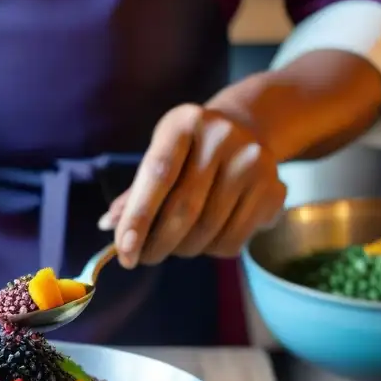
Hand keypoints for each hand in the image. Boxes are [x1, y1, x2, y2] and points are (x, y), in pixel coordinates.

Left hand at [99, 103, 285, 268]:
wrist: (249, 130)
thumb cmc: (191, 151)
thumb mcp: (161, 155)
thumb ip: (135, 192)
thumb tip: (107, 226)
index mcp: (184, 122)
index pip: (157, 174)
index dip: (138, 216)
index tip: (124, 251)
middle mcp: (222, 137)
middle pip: (184, 209)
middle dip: (157, 244)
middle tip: (143, 258)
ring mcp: (252, 163)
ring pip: (208, 231)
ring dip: (183, 250)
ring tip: (175, 245)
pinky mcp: (273, 189)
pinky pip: (233, 240)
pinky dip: (211, 251)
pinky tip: (206, 238)